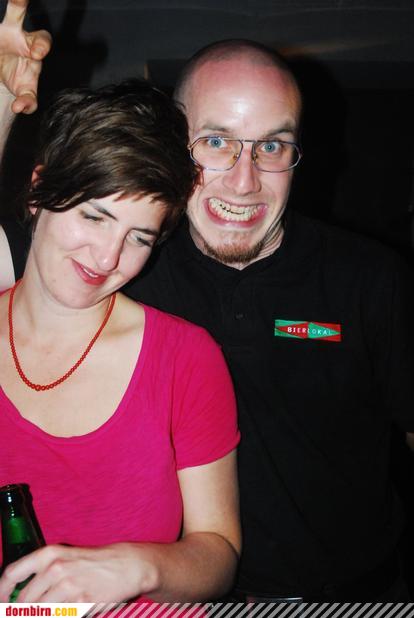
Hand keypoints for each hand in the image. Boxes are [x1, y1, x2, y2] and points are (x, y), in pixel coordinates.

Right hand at [0, 0, 51, 112]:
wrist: (3, 76)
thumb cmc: (20, 81)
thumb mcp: (25, 94)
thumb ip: (27, 101)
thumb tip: (19, 108)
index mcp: (33, 49)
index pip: (42, 40)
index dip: (40, 44)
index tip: (37, 53)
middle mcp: (17, 33)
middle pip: (19, 13)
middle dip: (19, 3)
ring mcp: (3, 31)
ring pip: (8, 11)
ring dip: (12, 1)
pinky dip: (0, 10)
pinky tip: (4, 40)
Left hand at [0, 543, 156, 601]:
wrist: (126, 565)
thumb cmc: (93, 562)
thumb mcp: (64, 558)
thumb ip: (41, 573)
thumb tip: (18, 596)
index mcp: (49, 555)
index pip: (12, 574)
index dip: (1, 592)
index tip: (1, 602)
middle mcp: (55, 569)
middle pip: (23, 601)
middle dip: (22, 612)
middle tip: (28, 612)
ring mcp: (68, 587)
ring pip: (40, 612)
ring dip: (41, 615)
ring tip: (53, 609)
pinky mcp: (82, 603)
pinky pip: (61, 617)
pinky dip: (61, 616)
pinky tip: (67, 611)